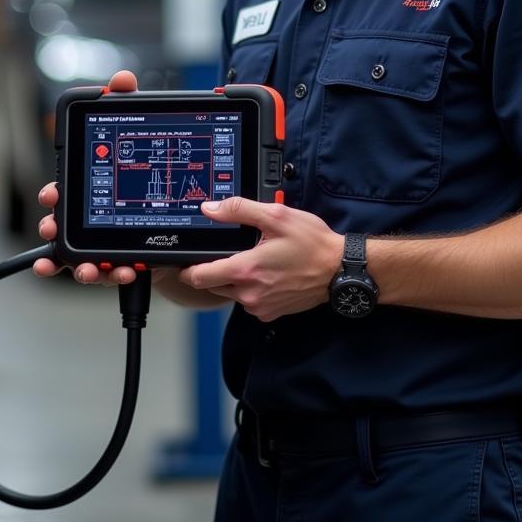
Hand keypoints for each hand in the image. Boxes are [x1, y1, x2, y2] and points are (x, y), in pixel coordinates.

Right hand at [32, 70, 144, 285]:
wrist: (181, 210)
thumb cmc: (151, 172)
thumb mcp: (140, 134)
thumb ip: (128, 104)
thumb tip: (122, 80)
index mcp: (92, 188)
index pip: (64, 191)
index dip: (53, 195)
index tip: (50, 195)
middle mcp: (94, 218)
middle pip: (66, 227)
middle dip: (55, 230)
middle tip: (54, 228)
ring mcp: (107, 242)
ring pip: (84, 258)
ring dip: (81, 265)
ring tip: (87, 268)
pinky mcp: (128, 260)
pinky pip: (114, 273)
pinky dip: (113, 275)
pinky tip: (121, 271)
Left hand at [178, 198, 343, 321]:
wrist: (340, 270)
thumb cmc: (313, 244)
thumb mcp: (277, 216)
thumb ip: (240, 210)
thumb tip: (210, 209)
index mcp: (246, 270)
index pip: (199, 277)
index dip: (186, 269)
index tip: (182, 262)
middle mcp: (249, 294)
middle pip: (212, 285)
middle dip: (212, 270)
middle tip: (224, 252)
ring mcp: (260, 306)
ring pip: (230, 293)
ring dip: (233, 279)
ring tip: (252, 258)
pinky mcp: (271, 313)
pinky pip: (249, 301)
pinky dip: (250, 288)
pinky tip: (265, 272)